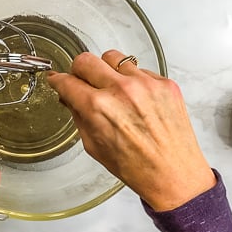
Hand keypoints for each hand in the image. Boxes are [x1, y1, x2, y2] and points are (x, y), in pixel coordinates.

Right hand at [47, 50, 214, 210]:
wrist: (173, 173)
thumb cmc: (135, 166)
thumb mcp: (94, 145)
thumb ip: (79, 116)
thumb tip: (70, 97)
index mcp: (98, 108)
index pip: (67, 82)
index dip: (58, 81)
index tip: (58, 80)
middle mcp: (121, 90)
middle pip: (86, 60)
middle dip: (78, 70)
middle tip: (82, 81)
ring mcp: (145, 83)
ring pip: (113, 58)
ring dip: (106, 71)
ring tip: (111, 88)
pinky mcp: (164, 83)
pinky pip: (139, 70)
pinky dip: (132, 80)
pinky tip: (136, 100)